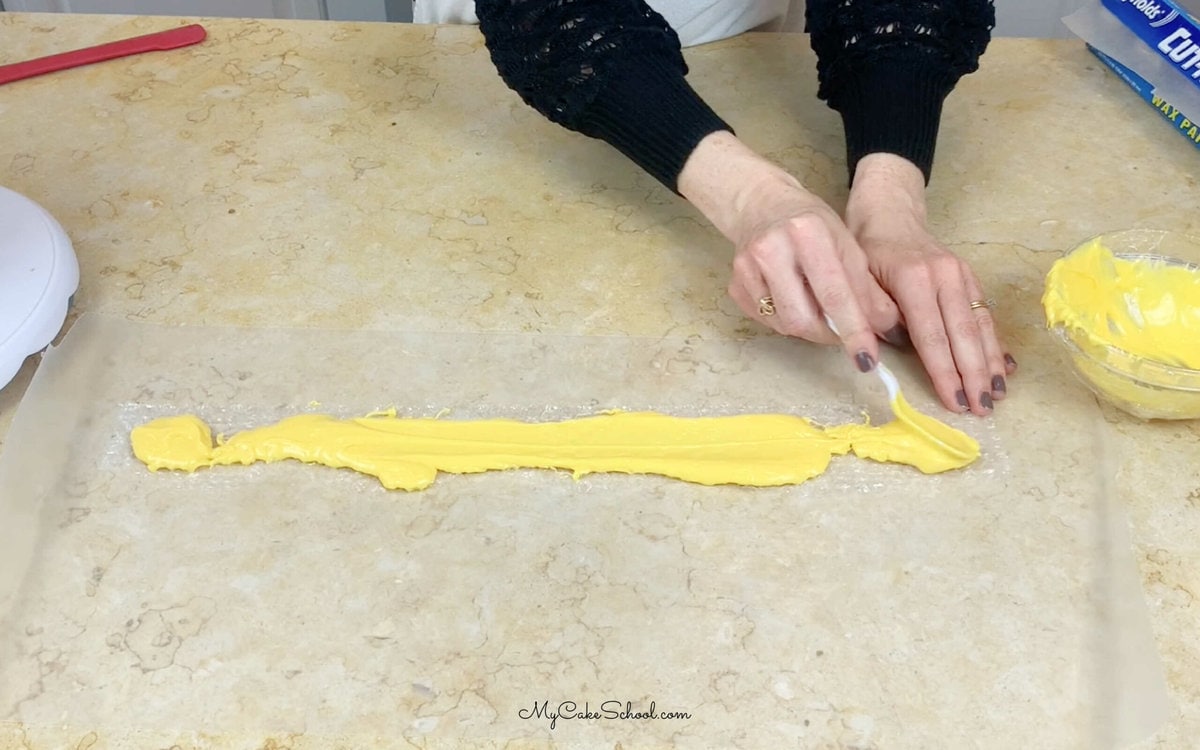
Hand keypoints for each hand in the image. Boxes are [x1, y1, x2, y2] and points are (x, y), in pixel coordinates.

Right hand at [678, 132, 900, 372]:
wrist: (761, 205)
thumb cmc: (811, 224)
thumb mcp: (846, 244)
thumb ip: (866, 287)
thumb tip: (885, 328)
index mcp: (807, 232)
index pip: (834, 293)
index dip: (853, 330)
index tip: (867, 358)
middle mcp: (771, 249)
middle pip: (802, 319)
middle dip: (829, 334)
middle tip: (844, 332)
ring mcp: (746, 269)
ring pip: (784, 325)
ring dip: (809, 328)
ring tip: (818, 308)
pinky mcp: (734, 285)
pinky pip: (767, 321)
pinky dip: (787, 319)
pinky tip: (793, 299)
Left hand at [846, 154, 1016, 414]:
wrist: (890, 216)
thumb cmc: (868, 252)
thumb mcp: (859, 280)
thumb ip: (875, 313)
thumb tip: (896, 346)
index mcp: (914, 278)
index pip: (932, 335)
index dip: (944, 372)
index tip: (954, 401)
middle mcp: (945, 276)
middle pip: (963, 334)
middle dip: (975, 375)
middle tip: (983, 408)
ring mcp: (962, 275)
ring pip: (980, 325)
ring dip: (991, 363)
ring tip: (998, 395)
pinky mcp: (970, 278)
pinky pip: (985, 314)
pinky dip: (996, 343)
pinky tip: (1006, 368)